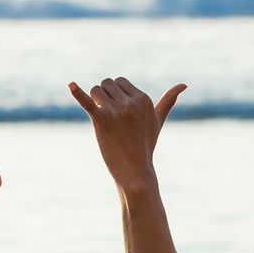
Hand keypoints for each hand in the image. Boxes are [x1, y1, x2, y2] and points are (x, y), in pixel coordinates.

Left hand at [69, 77, 185, 187]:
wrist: (135, 171)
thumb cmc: (145, 145)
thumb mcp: (157, 120)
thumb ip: (168, 101)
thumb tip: (184, 85)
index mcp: (143, 99)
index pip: (120, 81)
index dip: (115, 95)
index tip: (120, 113)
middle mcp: (130, 103)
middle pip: (106, 83)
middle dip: (105, 96)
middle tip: (111, 118)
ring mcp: (115, 111)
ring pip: (96, 90)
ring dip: (95, 101)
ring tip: (103, 119)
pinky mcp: (101, 120)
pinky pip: (87, 102)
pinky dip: (77, 93)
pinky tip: (70, 85)